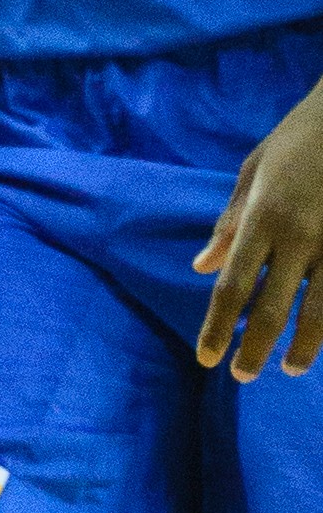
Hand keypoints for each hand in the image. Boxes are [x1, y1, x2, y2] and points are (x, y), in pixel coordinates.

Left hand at [194, 80, 322, 379]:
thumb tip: (201, 267)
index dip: (216, 327)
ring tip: (290, 368)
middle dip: (255, 347)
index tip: (205, 359)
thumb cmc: (301, 136)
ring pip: (322, 308)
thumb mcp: (253, 169)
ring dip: (305, 345)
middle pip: (272, 306)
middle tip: (242, 376)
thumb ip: (229, 222)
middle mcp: (300, 235)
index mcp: (263, 218)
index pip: (232, 286)